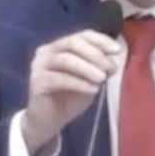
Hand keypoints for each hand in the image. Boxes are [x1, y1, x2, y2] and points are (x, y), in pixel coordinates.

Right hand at [20, 30, 120, 155]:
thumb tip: (113, 58)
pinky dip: (79, 83)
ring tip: (102, 79)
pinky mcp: (37, 81)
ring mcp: (40, 65)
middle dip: (95, 54)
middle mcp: (47, 51)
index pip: (82, 35)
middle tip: (110, 68)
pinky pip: (60, 79)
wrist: (49, 120)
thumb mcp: (89, 79)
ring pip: (66, 59)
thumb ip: (98, 67)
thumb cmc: (69, 98)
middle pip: (73, 43)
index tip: (116, 51)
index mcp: (60, 46)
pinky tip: (93, 90)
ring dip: (88, 68)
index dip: (101, 41)